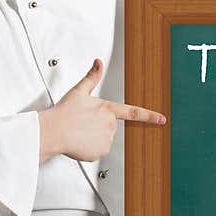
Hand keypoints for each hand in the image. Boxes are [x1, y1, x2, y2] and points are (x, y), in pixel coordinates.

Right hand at [38, 58, 166, 162]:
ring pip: (103, 140)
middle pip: (109, 127)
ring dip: (93, 138)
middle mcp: (110, 125)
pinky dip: (88, 149)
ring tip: (79, 132)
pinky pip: (96, 151)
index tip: (161, 119)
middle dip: (98, 126)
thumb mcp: (79, 91)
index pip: (134, 113)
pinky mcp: (99, 152)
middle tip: (83, 123)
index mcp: (108, 110)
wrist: (53, 131)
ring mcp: (106, 140)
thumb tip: (98, 63)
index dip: (150, 116)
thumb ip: (92, 77)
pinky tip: (78, 142)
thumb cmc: (64, 113)